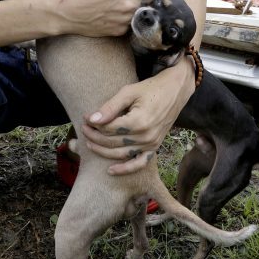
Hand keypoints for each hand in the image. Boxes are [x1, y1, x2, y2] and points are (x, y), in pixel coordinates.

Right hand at [55, 0, 163, 36]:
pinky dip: (131, 18)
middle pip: (152, 0)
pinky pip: (132, 24)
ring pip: (143, 13)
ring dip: (141, 6)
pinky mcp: (119, 31)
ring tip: (131, 0)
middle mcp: (128, 6)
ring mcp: (124, 21)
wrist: (66, 12)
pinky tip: (121, 12)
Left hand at [80, 58, 193, 174]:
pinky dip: (125, 169)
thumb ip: (110, 107)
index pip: (109, 128)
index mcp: (139, 121)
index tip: (85, 118)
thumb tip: (91, 119)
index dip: (94, 124)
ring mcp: (151, 143)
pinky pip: (139, 163)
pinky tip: (111, 171)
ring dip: (102, 151)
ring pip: (121, 153)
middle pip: (112, 141)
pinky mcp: (155, 146)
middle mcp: (146, 136)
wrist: (175, 90)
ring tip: (89, 142)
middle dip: (94, 136)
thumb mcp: (129, 92)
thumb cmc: (151, 88)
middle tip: (83, 128)